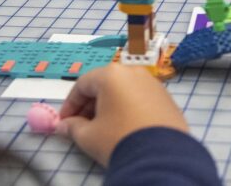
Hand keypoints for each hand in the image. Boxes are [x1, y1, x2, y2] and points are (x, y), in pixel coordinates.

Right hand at [57, 64, 188, 165]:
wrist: (160, 157)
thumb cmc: (118, 139)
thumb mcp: (88, 136)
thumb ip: (73, 127)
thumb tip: (65, 125)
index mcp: (112, 74)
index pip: (82, 84)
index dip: (70, 104)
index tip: (64, 120)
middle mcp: (133, 72)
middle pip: (104, 85)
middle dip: (89, 105)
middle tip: (81, 125)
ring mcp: (153, 83)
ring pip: (123, 90)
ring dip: (109, 106)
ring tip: (102, 128)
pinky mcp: (166, 97)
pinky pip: (140, 97)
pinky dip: (128, 108)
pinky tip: (124, 126)